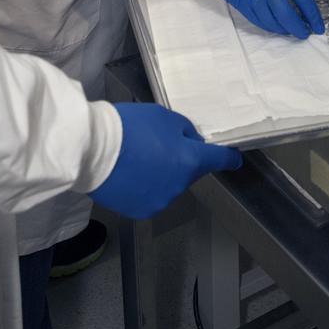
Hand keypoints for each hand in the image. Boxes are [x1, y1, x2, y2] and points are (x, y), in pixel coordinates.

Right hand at [89, 103, 241, 219]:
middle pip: (189, 171)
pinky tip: (129, 173)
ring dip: (162, 174)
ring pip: (169, 184)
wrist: (93, 150)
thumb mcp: (163, 117)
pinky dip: (146, 186)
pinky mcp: (142, 211)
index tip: (236, 159)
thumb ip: (183, 131)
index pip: (217, 159)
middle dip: (181, 159)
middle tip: (158, 144)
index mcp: (189, 160)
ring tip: (138, 159)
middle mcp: (180, 185)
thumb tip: (189, 143)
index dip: (228, 158)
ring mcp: (161, 201)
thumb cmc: (129, 127)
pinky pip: (151, 195)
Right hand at [201, 0, 324, 38]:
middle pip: (288, 16)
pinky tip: (274, 26)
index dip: (312, 16)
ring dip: (283, 30)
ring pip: (272, 23)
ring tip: (290, 31)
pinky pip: (257, 20)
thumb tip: (295, 0)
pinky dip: (268, 26)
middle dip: (299, 28)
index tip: (318, 26)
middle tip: (304, 33)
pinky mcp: (240, 4)